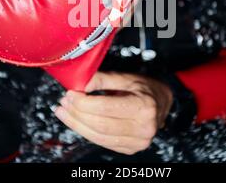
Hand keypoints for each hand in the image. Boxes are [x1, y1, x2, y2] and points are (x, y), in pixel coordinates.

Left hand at [54, 71, 172, 154]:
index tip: (69, 94)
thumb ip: (103, 79)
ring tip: (64, 112)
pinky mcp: (130, 148)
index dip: (83, 103)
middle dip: (76, 114)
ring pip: (98, 137)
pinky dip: (86, 132)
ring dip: (77, 125)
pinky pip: (102, 142)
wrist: (162, 103)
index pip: (105, 108)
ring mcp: (138, 142)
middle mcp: (143, 127)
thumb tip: (80, 83)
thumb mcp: (126, 77)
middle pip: (100, 125)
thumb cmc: (144, 88)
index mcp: (144, 106)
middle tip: (63, 103)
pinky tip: (76, 121)